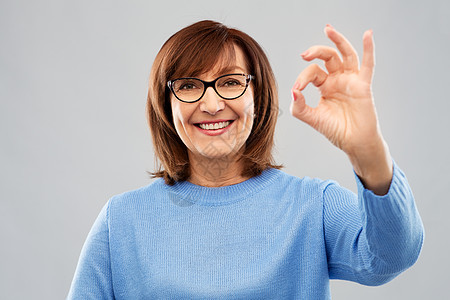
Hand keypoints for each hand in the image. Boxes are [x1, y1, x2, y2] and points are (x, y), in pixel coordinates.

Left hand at [290, 25, 392, 194]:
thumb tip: (293, 90)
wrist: (353, 143)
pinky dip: (368, 49)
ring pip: (345, 54)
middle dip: (316, 52)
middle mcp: (338, 79)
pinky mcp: (363, 86)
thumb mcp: (312, 118)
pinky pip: (368, 65)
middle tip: (304, 54)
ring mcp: (351, 81)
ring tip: (328, 29)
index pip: (313, 72)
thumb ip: (300, 107)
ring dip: (337, 41)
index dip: (303, 77)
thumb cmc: (335, 130)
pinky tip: (368, 34)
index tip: (297, 89)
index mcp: (325, 85)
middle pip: (328, 57)